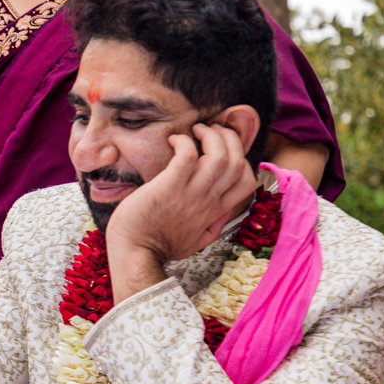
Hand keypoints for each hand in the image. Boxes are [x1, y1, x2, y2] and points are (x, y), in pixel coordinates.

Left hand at [105, 123, 257, 300]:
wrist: (136, 253)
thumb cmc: (160, 246)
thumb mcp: (198, 241)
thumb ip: (213, 226)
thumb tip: (223, 214)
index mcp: (215, 210)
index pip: (246, 181)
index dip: (242, 159)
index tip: (224, 150)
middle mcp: (208, 200)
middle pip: (236, 162)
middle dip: (230, 138)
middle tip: (212, 129)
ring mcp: (190, 192)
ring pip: (218, 155)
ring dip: (210, 135)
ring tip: (196, 129)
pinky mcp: (169, 185)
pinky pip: (187, 155)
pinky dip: (184, 141)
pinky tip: (173, 140)